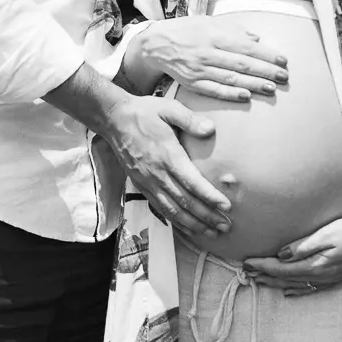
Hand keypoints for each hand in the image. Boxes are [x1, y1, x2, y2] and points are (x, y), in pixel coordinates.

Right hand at [101, 95, 233, 238]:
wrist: (114, 119)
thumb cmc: (144, 112)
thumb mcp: (168, 108)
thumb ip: (189, 119)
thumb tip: (210, 129)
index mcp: (167, 155)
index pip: (192, 183)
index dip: (210, 197)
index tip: (226, 207)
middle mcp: (157, 174)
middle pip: (185, 202)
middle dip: (207, 216)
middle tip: (225, 226)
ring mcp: (148, 182)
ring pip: (173, 210)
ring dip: (193, 224)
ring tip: (212, 233)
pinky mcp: (141, 186)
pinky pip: (160, 209)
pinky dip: (176, 222)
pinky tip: (188, 228)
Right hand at [135, 17, 287, 101]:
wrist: (156, 44)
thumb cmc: (186, 30)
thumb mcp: (209, 22)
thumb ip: (233, 29)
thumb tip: (256, 38)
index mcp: (213, 35)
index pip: (245, 46)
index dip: (266, 54)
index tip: (282, 60)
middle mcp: (207, 52)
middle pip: (241, 64)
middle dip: (265, 71)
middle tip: (284, 76)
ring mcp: (199, 69)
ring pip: (231, 79)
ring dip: (253, 84)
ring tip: (271, 88)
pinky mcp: (192, 83)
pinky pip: (214, 90)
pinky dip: (230, 94)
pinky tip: (246, 95)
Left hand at [242, 213, 341, 295]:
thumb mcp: (327, 234)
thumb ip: (303, 246)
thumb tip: (281, 255)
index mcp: (315, 265)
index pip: (281, 268)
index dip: (262, 266)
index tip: (246, 262)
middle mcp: (319, 276)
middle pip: (285, 278)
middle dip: (264, 275)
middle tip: (245, 272)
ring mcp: (326, 279)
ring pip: (294, 284)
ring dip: (275, 282)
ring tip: (258, 280)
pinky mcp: (332, 278)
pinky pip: (308, 288)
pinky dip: (294, 289)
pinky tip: (287, 291)